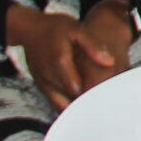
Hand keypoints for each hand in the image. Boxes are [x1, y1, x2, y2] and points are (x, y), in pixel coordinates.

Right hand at [5, 5, 133, 110]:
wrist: (31, 30)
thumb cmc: (57, 29)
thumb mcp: (78, 30)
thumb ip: (93, 46)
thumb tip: (110, 62)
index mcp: (60, 61)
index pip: (76, 86)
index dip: (91, 97)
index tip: (107, 101)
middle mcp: (48, 75)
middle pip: (69, 98)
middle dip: (87, 104)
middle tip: (105, 109)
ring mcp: (43, 83)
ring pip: (60, 105)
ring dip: (76, 109)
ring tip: (95, 111)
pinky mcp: (41, 87)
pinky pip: (54, 103)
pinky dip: (67, 107)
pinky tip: (82, 108)